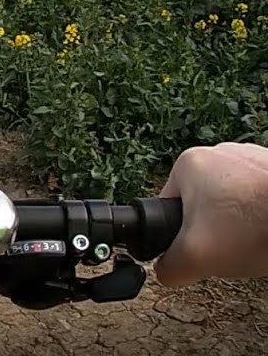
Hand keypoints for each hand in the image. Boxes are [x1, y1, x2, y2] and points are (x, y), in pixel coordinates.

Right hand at [154, 142, 267, 287]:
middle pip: (205, 205)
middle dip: (217, 229)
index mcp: (189, 163)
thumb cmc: (255, 226)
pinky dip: (264, 216)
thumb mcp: (194, 257)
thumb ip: (168, 268)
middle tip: (232, 245)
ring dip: (243, 223)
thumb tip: (166, 271)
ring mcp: (253, 158)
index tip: (205, 245)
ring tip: (256, 237)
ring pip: (235, 203)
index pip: (170, 207)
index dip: (184, 234)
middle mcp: (220, 152)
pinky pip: (261, 199)